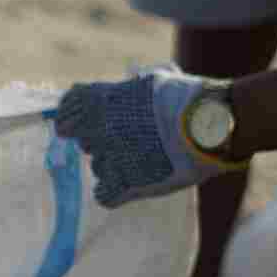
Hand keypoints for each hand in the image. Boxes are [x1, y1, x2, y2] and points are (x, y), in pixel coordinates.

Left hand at [52, 73, 244, 207]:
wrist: (210, 126)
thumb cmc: (188, 98)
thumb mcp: (156, 81)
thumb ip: (131, 89)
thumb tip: (127, 86)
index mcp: (101, 100)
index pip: (67, 109)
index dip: (75, 115)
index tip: (86, 118)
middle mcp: (99, 130)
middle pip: (86, 140)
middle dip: (103, 139)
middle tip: (133, 137)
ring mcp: (110, 159)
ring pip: (99, 167)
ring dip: (116, 164)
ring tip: (147, 158)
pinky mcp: (124, 186)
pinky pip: (105, 195)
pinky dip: (116, 191)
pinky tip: (134, 182)